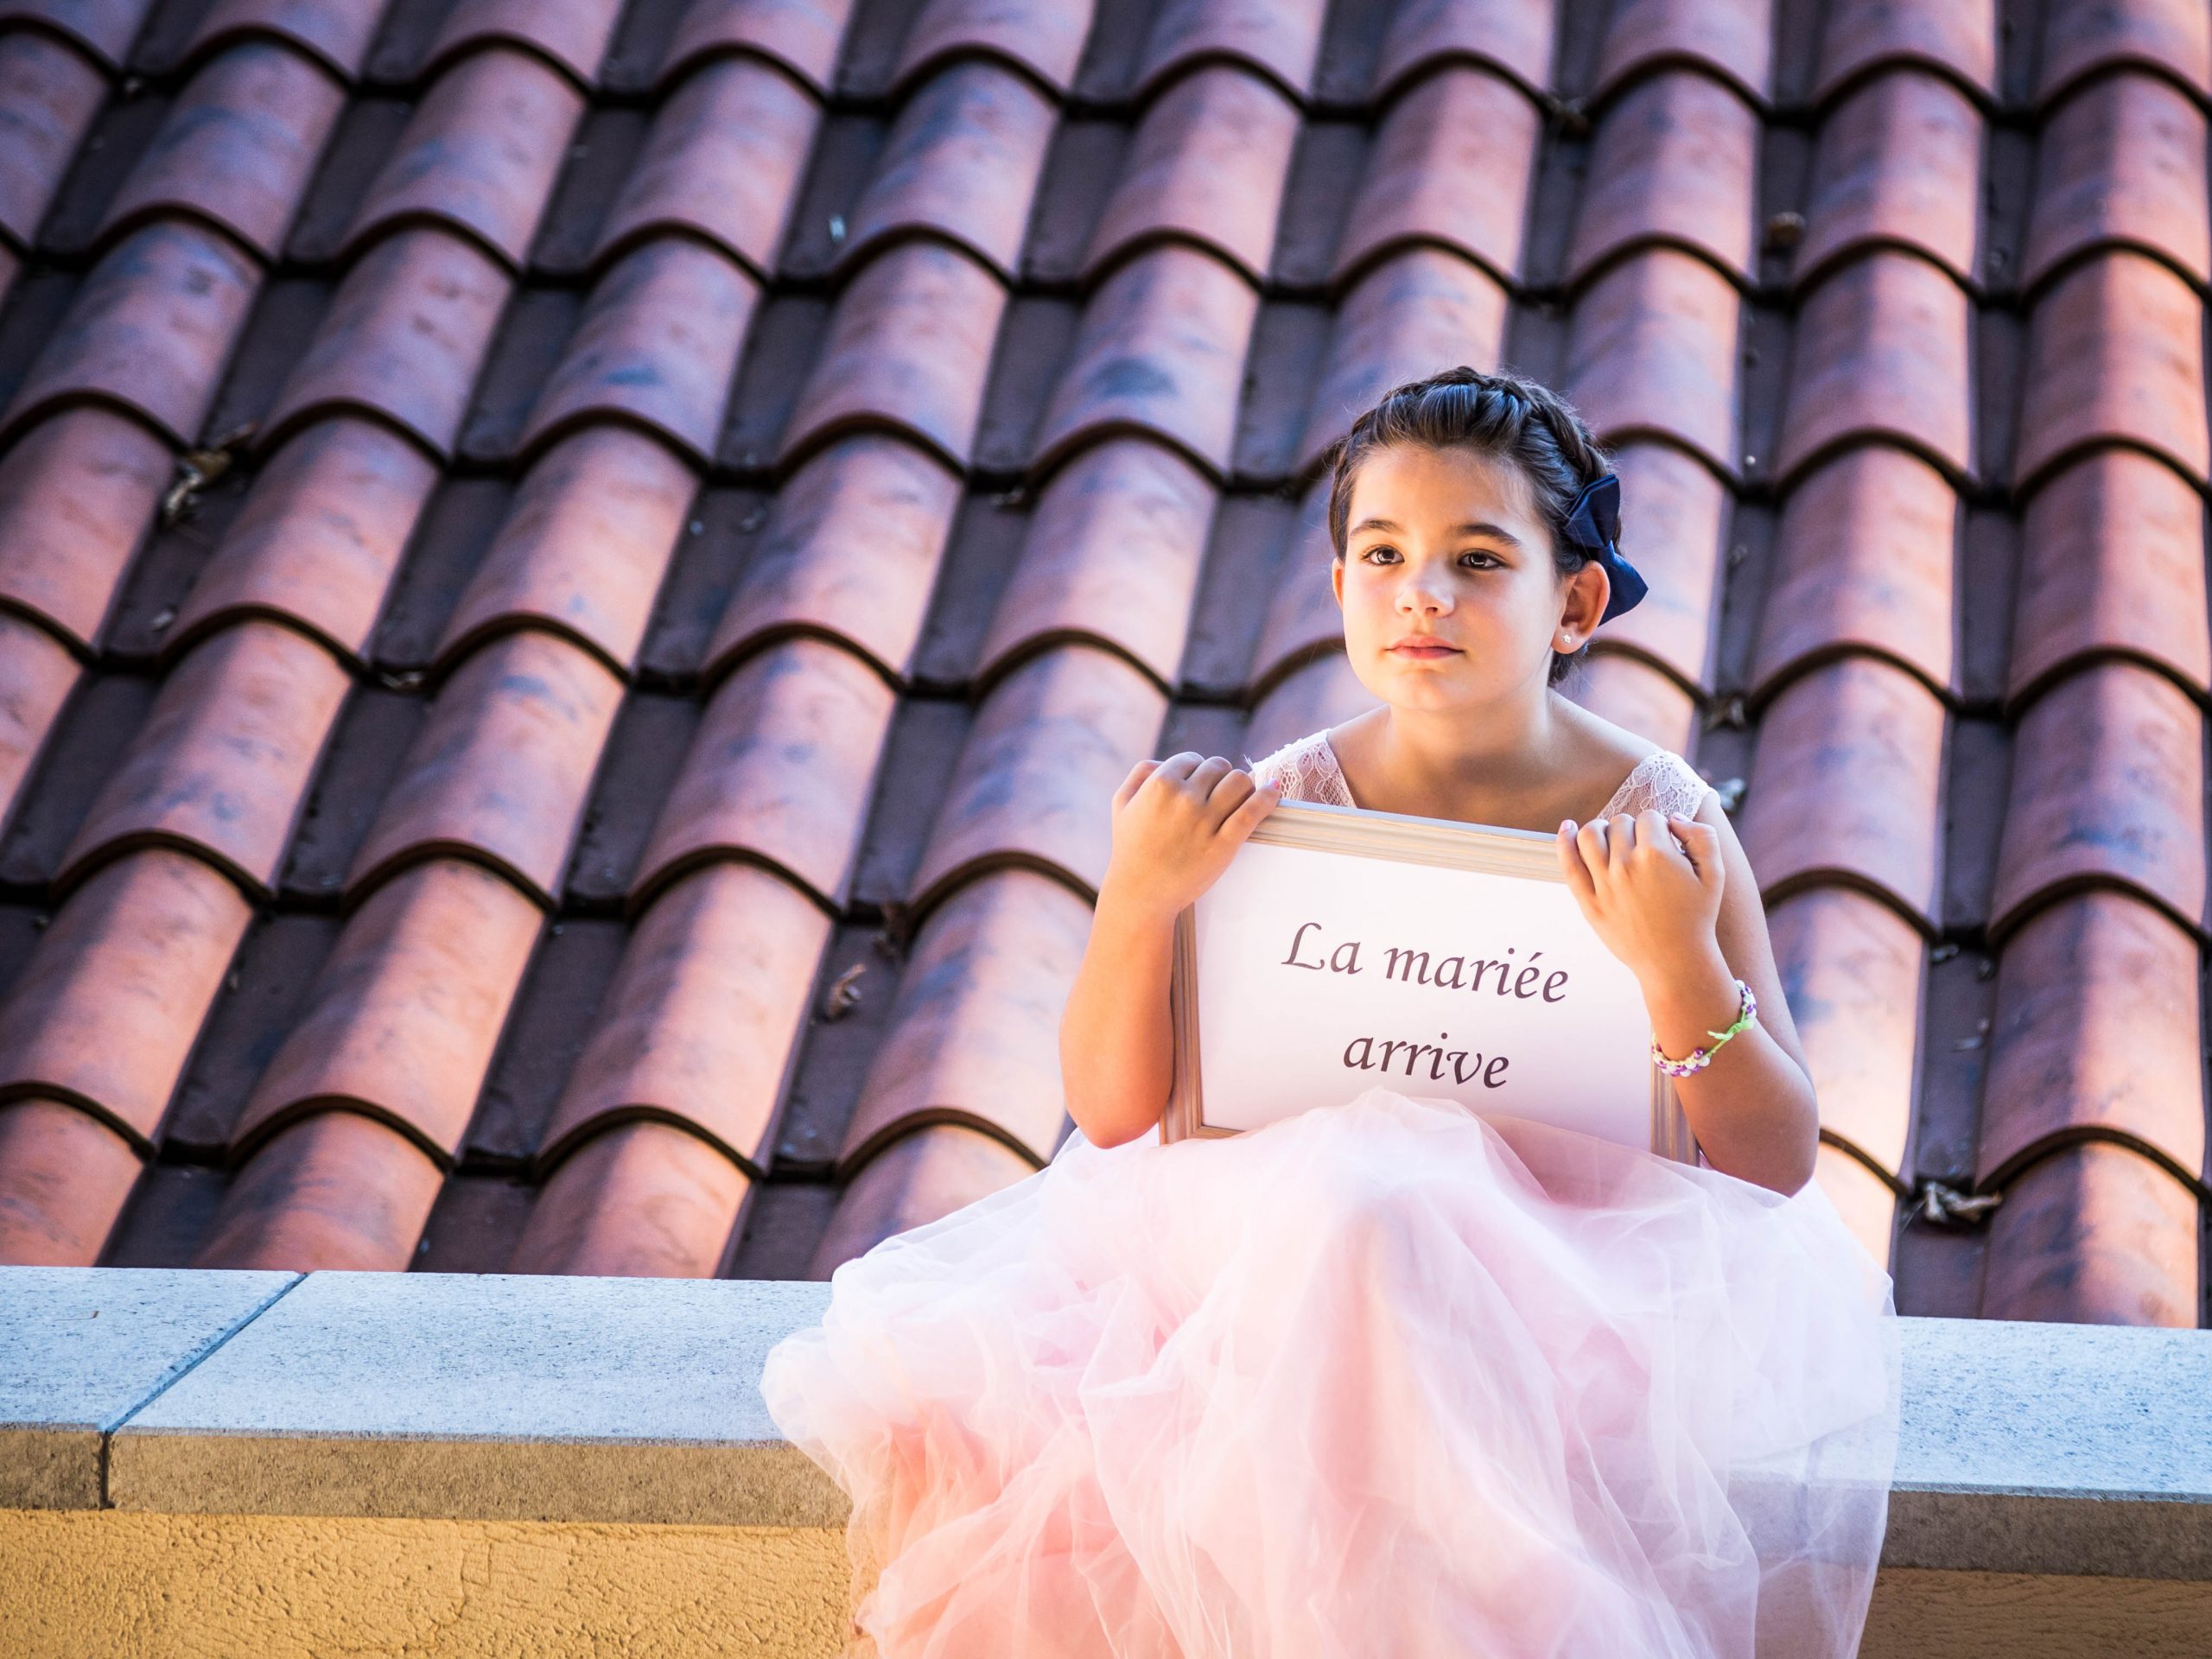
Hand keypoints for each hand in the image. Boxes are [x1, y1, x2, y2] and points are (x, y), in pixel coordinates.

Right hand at [1100, 753, 1280, 919]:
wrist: (1141, 893)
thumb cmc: (1131, 849)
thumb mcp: (1122, 804)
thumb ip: (1141, 774)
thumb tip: (1167, 762)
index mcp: (1160, 784)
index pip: (1193, 759)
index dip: (1197, 769)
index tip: (1200, 783)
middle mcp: (1184, 798)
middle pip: (1219, 767)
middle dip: (1219, 776)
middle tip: (1218, 792)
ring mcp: (1205, 822)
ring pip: (1240, 781)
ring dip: (1242, 785)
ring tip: (1239, 797)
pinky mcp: (1224, 844)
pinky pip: (1253, 811)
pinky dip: (1267, 797)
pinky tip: (1274, 790)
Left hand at [1555, 808, 1723, 984]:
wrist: (1675, 962)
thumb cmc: (1697, 918)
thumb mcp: (1715, 874)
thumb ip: (1702, 836)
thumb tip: (1673, 818)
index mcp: (1657, 855)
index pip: (1649, 817)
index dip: (1659, 827)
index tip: (1664, 843)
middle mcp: (1626, 865)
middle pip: (1619, 823)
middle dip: (1632, 829)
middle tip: (1643, 848)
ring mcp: (1603, 884)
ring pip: (1590, 834)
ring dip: (1600, 829)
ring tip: (1610, 837)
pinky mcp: (1589, 902)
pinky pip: (1569, 864)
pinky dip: (1564, 841)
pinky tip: (1567, 828)